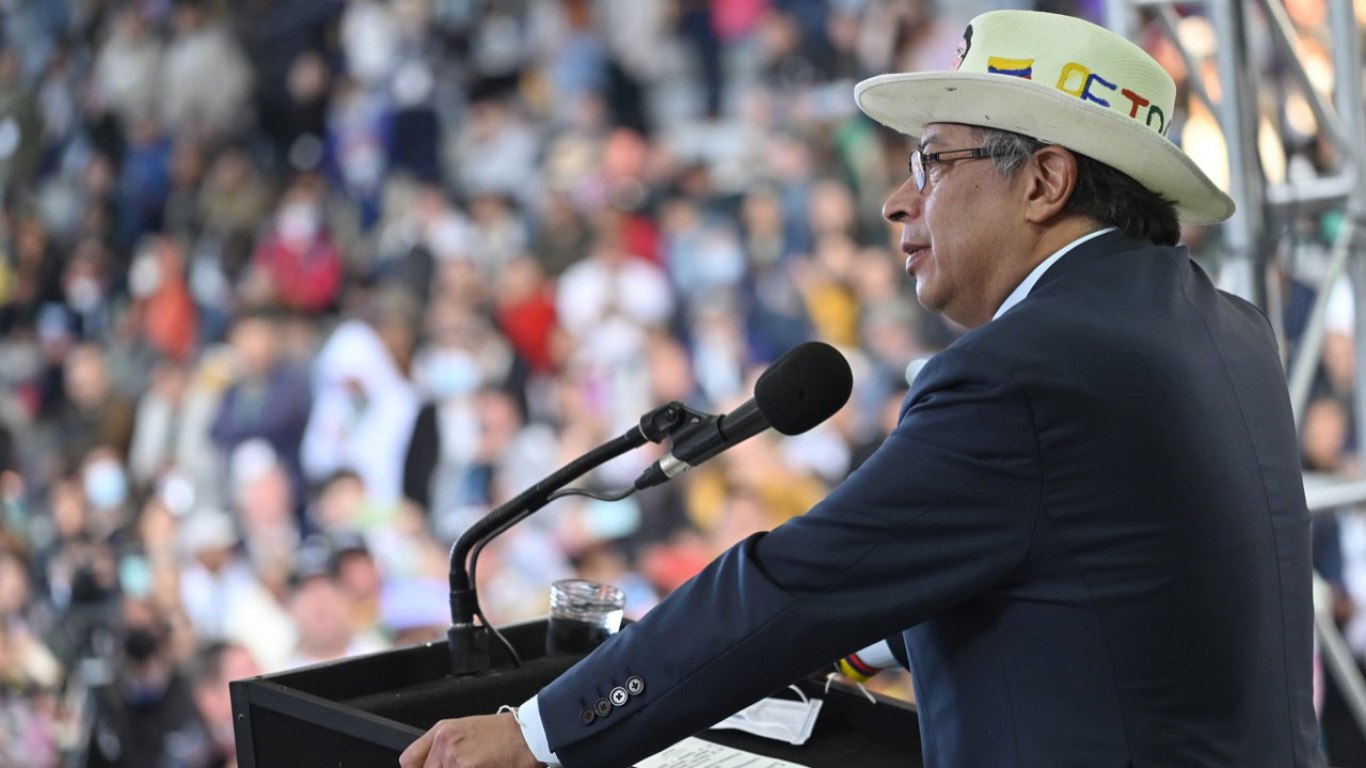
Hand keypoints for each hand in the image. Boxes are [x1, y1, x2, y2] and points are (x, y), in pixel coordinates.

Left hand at [399, 712, 543, 767]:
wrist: (528, 734)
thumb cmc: (504, 734)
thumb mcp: (466, 732)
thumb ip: (443, 749)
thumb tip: (431, 765)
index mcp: (442, 732)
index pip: (409, 761)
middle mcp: (445, 743)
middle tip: (468, 765)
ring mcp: (455, 759)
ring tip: (478, 766)